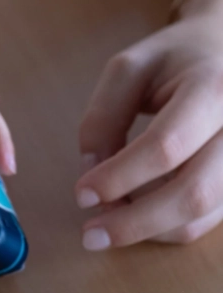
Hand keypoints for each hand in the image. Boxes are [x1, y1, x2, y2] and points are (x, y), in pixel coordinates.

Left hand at [76, 0, 222, 247]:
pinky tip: (138, 213)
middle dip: (134, 222)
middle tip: (90, 235)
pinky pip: (208, 220)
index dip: (119, 177)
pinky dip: (167, 226)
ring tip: (109, 220)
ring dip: (149, 229)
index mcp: (213, 89)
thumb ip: (104, 116)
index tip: (81, 194)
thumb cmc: (176, 58)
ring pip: (202, 216)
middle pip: (194, 193)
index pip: (166, 146)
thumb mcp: (129, 69)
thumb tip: (91, 172)